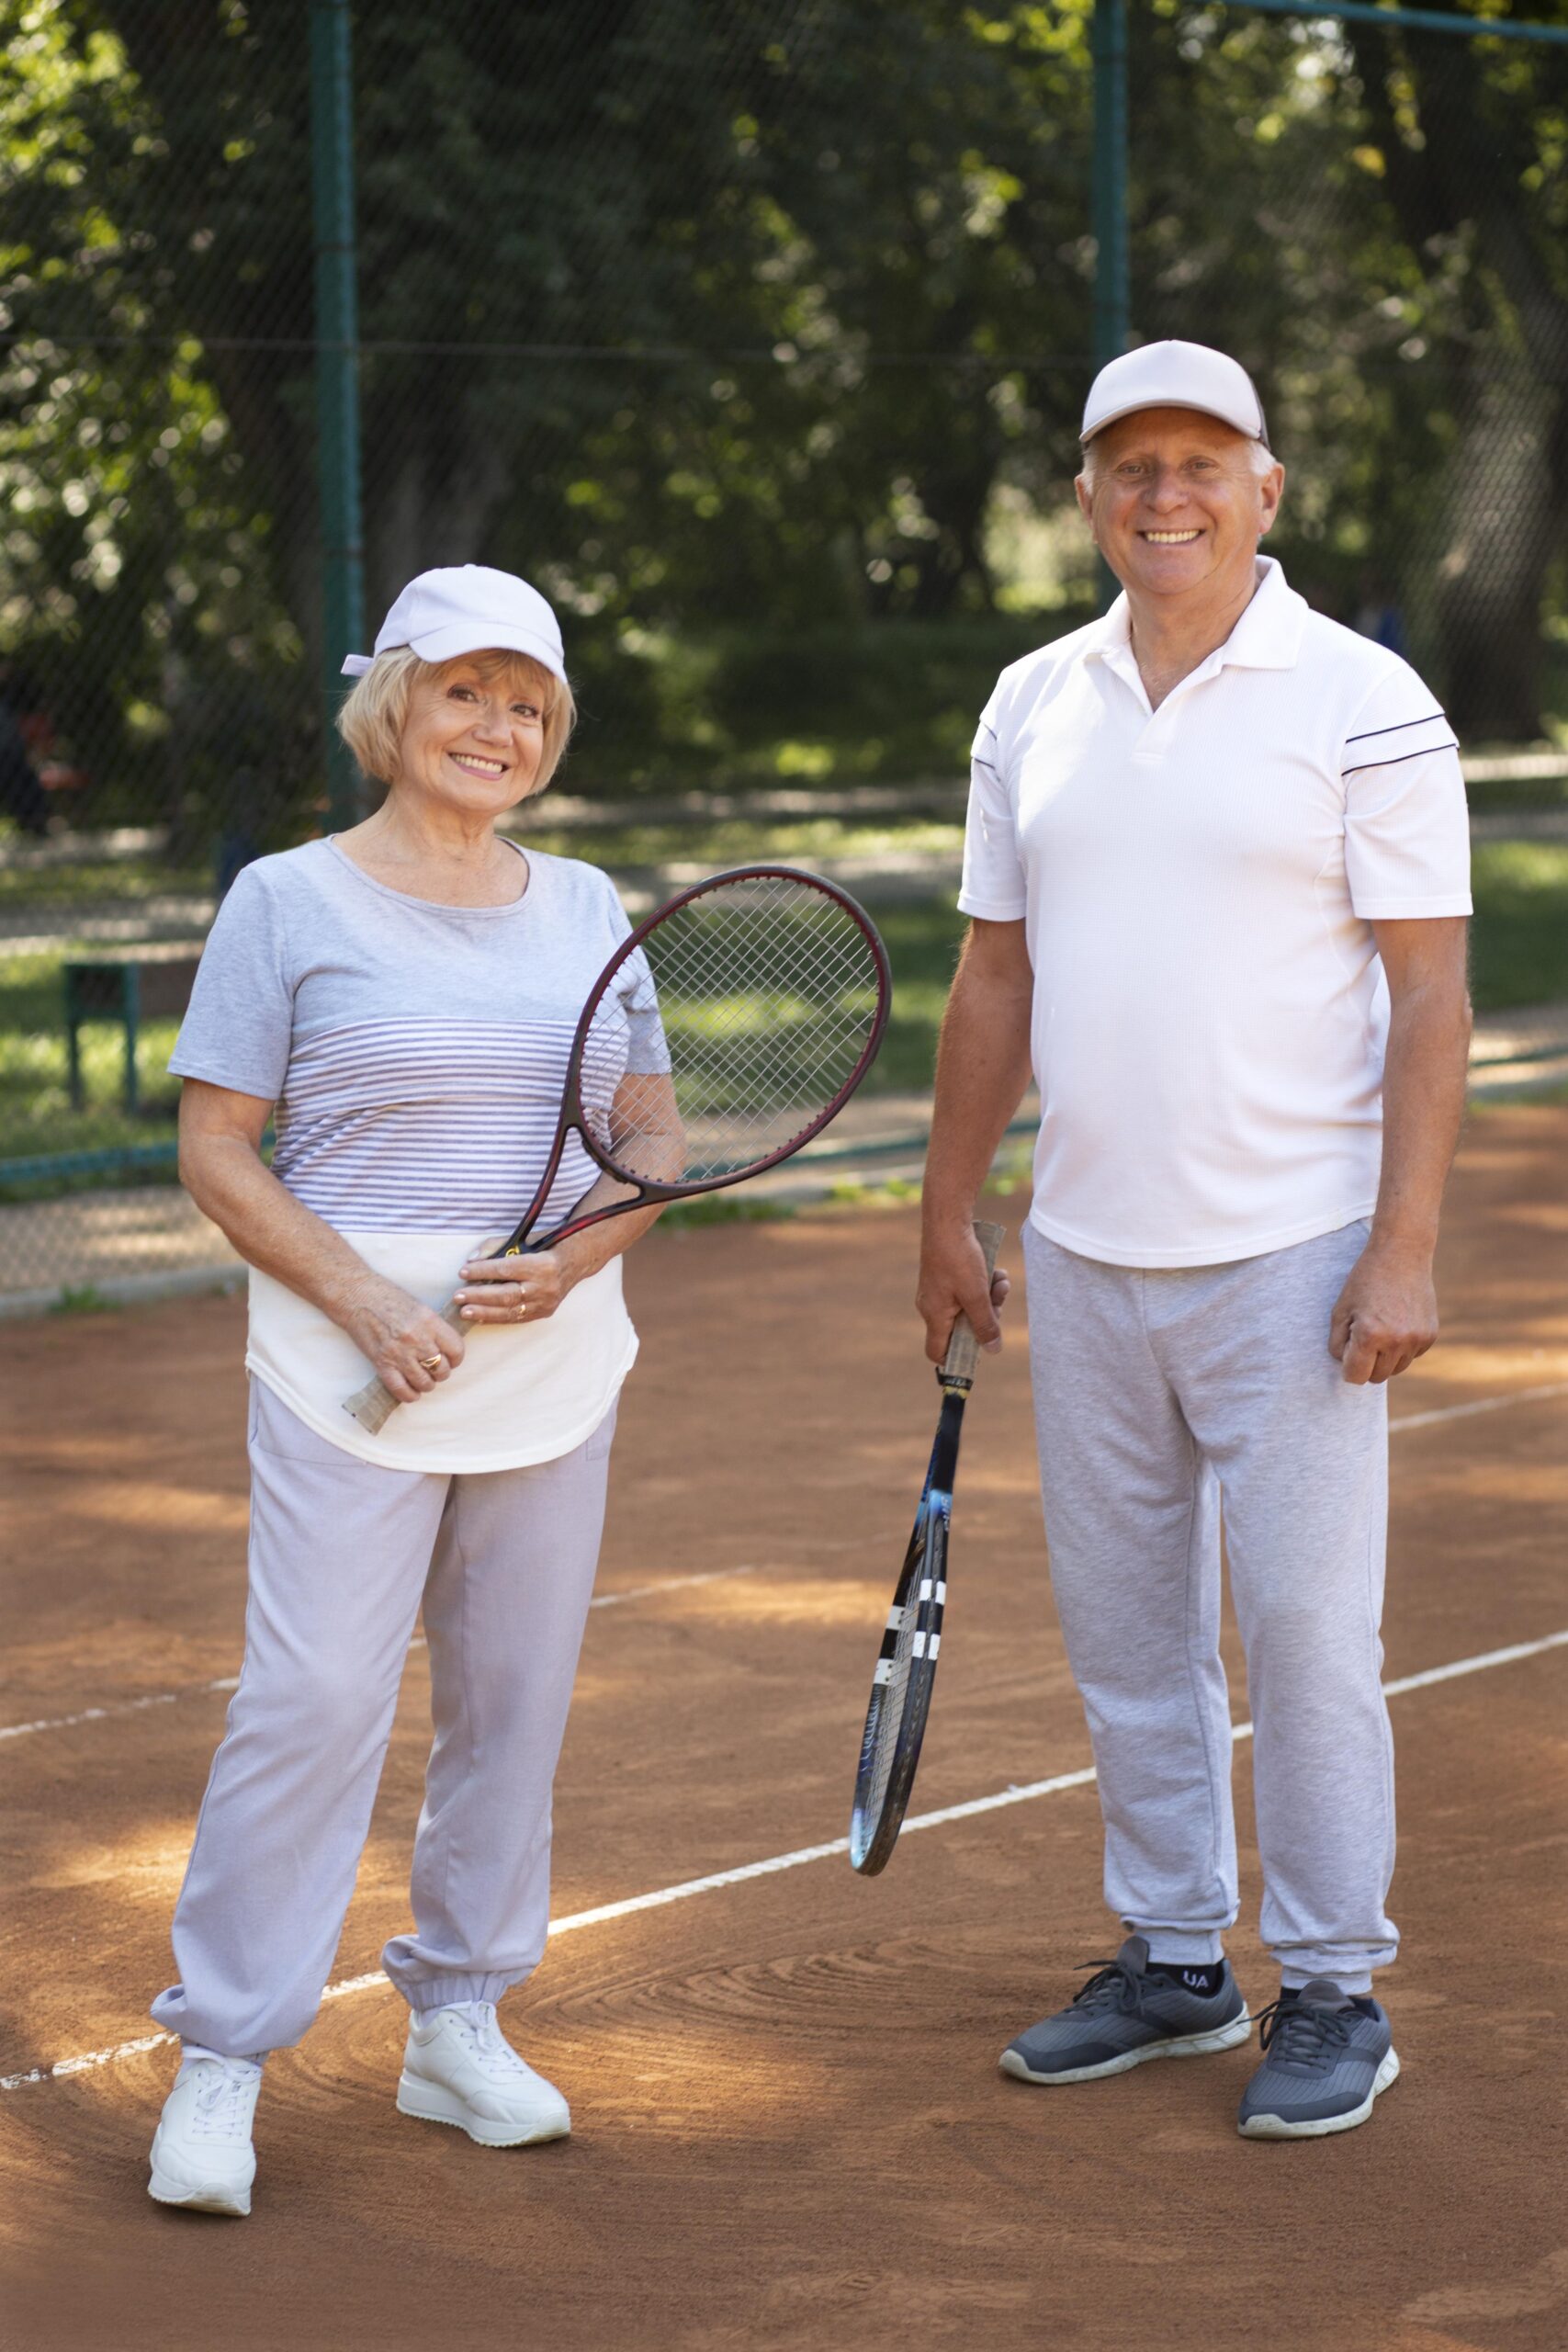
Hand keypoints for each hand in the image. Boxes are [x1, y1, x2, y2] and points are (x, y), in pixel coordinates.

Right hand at [338, 1275, 464, 1404]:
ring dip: (427, 1385)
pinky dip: (410, 1395)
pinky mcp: (382, 1363)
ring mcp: (400, 1353)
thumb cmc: (388, 1297)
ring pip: (425, 1383)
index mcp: (430, 1322)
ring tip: (423, 1380)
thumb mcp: (419, 1308)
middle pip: (443, 1369)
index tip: (450, 1359)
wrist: (356, 1296)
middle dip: (441, 1373)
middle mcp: (418, 1339)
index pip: (457, 1350)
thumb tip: (445, 1348)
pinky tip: (412, 1392)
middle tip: (434, 1370)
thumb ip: (433, 1328)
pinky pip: (402, 1389)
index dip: (456, 1359)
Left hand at [454, 1247, 575, 1326]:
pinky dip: (497, 1317)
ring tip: (464, 1310)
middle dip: (480, 1296)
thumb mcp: (523, 1240)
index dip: (483, 1271)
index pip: (507, 1269)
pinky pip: (517, 1318)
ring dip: (485, 1311)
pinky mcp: (544, 1312)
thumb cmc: (546, 1246)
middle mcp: (546, 1286)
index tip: (464, 1271)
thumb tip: (472, 1259)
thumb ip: (496, 1246)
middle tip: (458, 1295)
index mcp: (543, 1264)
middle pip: (507, 1294)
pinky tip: (480, 1316)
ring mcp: (546, 1303)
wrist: (575, 1261)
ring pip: (511, 1310)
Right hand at [916, 1225, 1010, 1365]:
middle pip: (961, 1327)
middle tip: (998, 1304)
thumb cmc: (958, 1258)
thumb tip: (993, 1350)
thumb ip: (985, 1324)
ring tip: (1000, 1281)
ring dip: (989, 1297)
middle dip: (985, 1317)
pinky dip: (984, 1282)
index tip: (978, 1352)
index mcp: (934, 1315)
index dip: (956, 1358)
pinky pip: (968, 1289)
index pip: (937, 1352)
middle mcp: (932, 1306)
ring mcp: (939, 1290)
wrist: (947, 1220)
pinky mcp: (946, 1276)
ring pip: (969, 1306)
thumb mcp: (977, 1295)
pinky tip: (995, 1270)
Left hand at [1329, 1238, 1437, 1384]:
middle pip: (1376, 1377)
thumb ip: (1338, 1344)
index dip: (1348, 1367)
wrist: (1401, 1254)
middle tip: (1363, 1336)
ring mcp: (1416, 1339)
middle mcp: (1396, 1341)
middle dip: (1366, 1364)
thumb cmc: (1364, 1281)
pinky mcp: (1430, 1336)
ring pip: (1395, 1369)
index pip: (1356, 1377)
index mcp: (1370, 1335)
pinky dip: (1402, 1347)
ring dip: (1385, 1358)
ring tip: (1381, 1327)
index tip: (1348, 1352)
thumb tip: (1346, 1366)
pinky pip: (1411, 1356)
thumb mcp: (1340, 1310)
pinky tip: (1397, 1322)